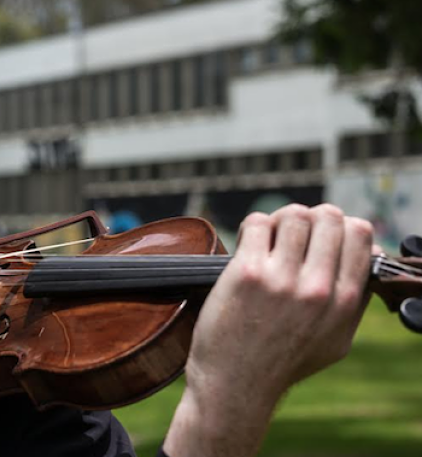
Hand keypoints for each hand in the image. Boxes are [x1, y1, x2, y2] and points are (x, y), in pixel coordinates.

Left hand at [164, 204, 374, 456]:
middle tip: (293, 232)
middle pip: (328, 217)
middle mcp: (317, 288)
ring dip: (280, 219)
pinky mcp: (247, 274)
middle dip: (311, 217)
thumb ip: (354, 300)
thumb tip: (366, 253)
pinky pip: (257, 223)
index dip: (340, 225)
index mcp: (344, 301)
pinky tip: (248, 243)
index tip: (321, 235)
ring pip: (293, 215)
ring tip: (269, 236)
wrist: (235, 385)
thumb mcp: (335, 340)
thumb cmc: (282, 362)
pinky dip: (253, 226)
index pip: (360, 234)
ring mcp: (282, 279)